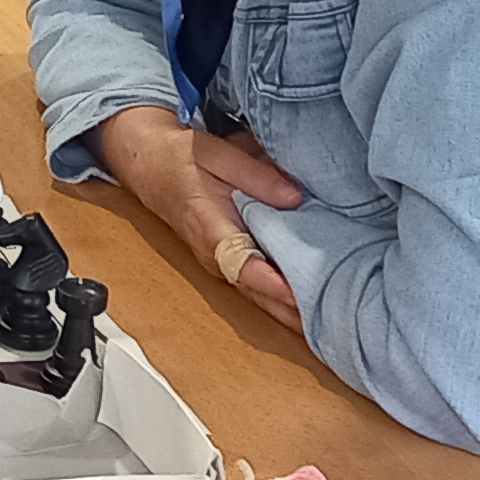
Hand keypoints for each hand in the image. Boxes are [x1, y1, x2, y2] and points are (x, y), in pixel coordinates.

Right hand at [93, 104, 308, 332]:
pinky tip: (303, 307)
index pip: (245, 266)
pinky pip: (255, 287)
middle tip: (331, 322)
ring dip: (288, 311)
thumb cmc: (179, 159)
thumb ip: (256, 176)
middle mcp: (214, 254)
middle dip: (291, 311)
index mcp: (210, 228)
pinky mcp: (226, 261)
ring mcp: (219, 262)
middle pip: (256, 292)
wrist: (148, 164)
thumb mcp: (217, 155)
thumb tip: (293, 197)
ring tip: (325, 324)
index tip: (303, 295)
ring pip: (256, 296)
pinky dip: (279, 300)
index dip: (274, 284)